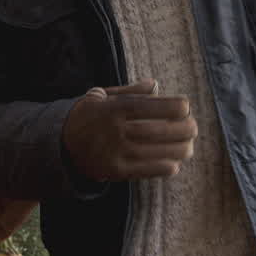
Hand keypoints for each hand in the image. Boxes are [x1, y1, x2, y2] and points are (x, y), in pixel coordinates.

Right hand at [62, 79, 197, 181]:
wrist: (60, 144)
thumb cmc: (88, 116)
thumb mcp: (101, 96)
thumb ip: (129, 91)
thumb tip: (155, 85)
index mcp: (112, 108)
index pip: (146, 106)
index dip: (170, 106)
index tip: (186, 106)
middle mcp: (114, 130)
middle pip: (154, 131)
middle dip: (181, 130)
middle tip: (194, 128)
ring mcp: (114, 152)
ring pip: (153, 152)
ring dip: (178, 150)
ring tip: (189, 147)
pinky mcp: (114, 171)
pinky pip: (144, 170)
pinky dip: (163, 168)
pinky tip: (175, 164)